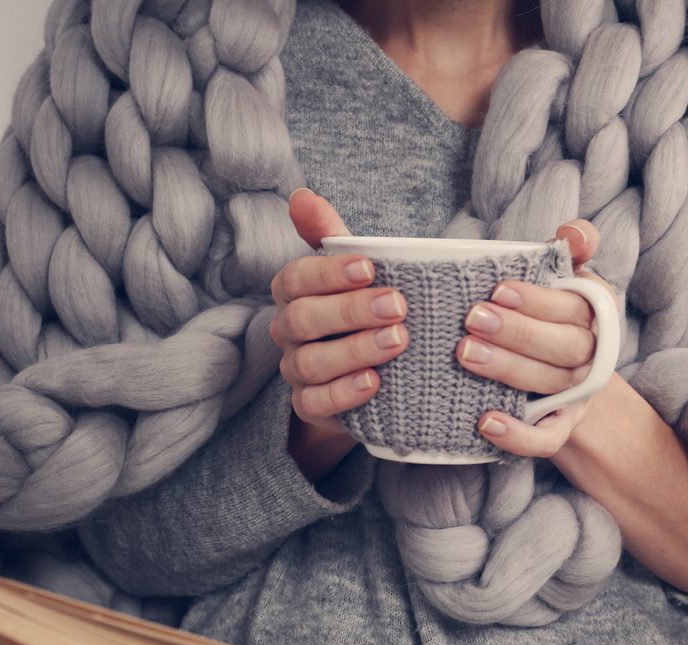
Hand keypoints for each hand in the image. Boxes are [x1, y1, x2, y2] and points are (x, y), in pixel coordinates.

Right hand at [268, 189, 408, 449]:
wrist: (369, 374)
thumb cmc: (361, 310)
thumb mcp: (352, 270)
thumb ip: (329, 234)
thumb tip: (301, 195)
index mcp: (294, 292)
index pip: (296, 278)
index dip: (329, 272)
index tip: (370, 267)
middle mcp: (289, 331)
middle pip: (302, 319)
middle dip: (351, 311)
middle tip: (398, 306)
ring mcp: (296, 371)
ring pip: (311, 362)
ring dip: (355, 350)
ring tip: (398, 341)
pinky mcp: (309, 406)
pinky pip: (315, 403)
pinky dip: (344, 393)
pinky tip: (375, 383)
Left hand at [457, 220, 616, 457]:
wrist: (562, 378)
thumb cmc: (551, 315)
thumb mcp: (563, 279)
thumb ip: (570, 251)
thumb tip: (574, 232)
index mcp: (598, 314)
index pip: (576, 308)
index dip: (539, 301)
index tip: (499, 289)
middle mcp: (593, 356)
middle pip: (566, 347)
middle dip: (518, 332)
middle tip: (472, 318)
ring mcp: (578, 396)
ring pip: (551, 384)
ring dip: (508, 369)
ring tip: (465, 353)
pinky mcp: (560, 428)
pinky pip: (547, 439)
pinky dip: (518, 435)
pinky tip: (485, 422)